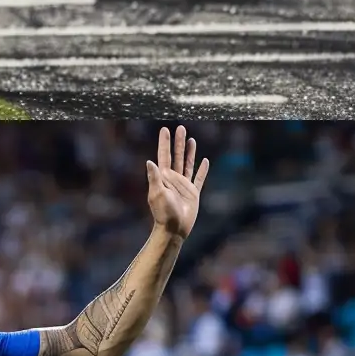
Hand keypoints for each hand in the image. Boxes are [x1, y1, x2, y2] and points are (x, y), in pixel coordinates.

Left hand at [144, 124, 207, 238]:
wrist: (174, 228)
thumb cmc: (164, 212)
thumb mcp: (157, 194)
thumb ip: (154, 178)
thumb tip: (149, 161)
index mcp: (163, 177)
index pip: (164, 155)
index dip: (164, 142)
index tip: (165, 129)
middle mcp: (173, 178)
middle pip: (177, 156)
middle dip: (178, 142)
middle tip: (180, 127)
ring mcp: (184, 185)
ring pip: (188, 164)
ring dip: (190, 152)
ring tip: (191, 139)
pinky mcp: (193, 193)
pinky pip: (199, 178)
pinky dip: (202, 170)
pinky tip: (205, 160)